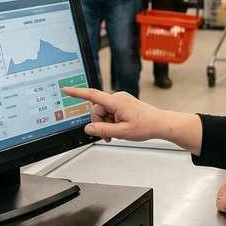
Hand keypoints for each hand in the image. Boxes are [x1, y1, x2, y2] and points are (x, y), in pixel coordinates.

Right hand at [60, 86, 201, 152]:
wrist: (160, 124)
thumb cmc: (146, 126)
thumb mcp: (122, 132)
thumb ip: (102, 130)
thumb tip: (88, 128)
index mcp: (116, 102)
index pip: (92, 95)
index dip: (77, 93)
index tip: (66, 89)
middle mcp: (117, 98)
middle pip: (97, 110)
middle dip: (100, 123)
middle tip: (110, 135)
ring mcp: (121, 100)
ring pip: (104, 112)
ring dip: (107, 124)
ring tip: (118, 133)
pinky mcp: (123, 104)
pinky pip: (111, 112)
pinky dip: (112, 121)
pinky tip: (120, 128)